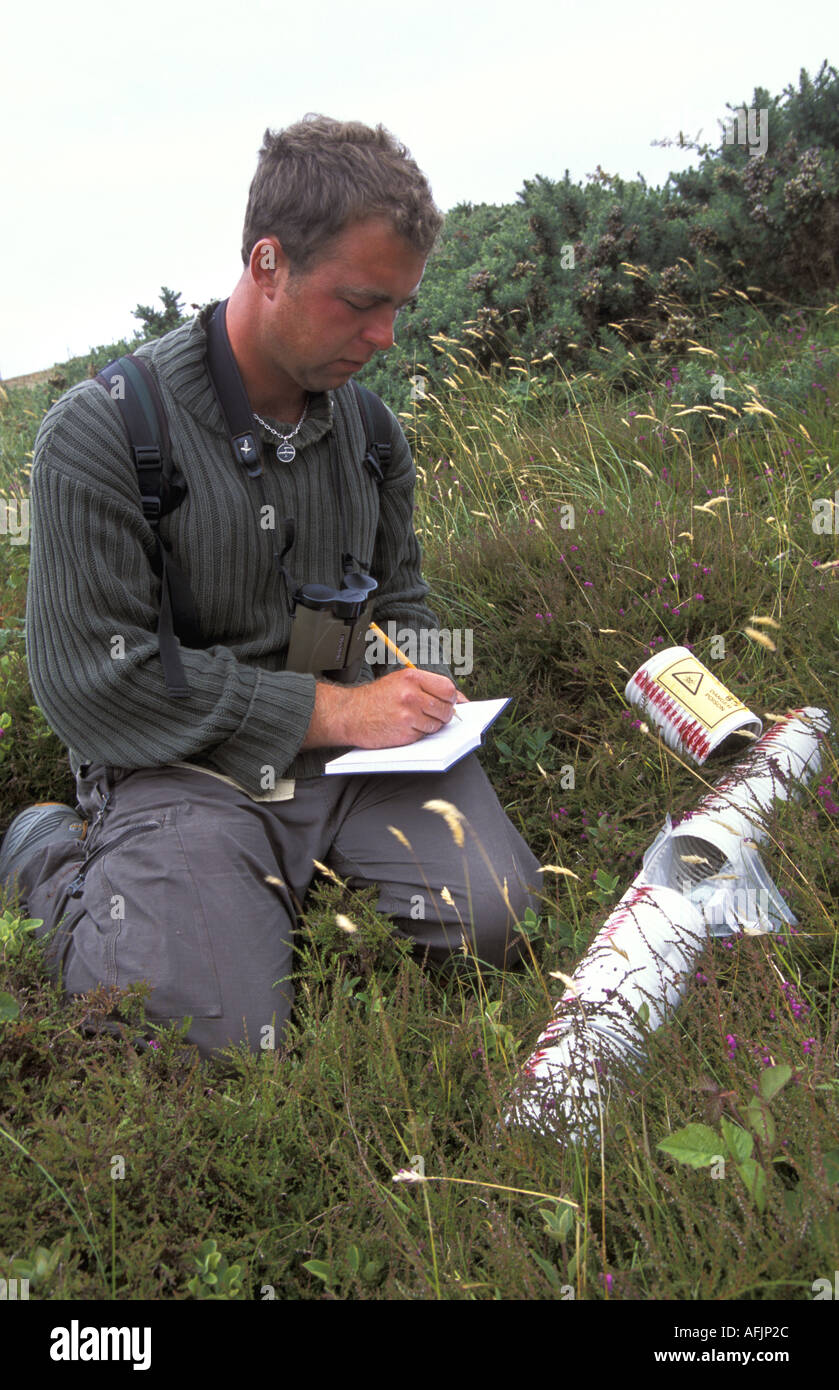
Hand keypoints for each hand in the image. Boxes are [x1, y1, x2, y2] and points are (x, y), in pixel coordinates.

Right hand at [302, 668, 462, 749]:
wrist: (348, 714)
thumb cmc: (375, 698)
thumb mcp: (400, 682)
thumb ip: (427, 687)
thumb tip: (460, 700)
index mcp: (412, 677)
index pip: (447, 688)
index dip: (451, 698)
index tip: (449, 703)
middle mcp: (411, 694)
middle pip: (445, 708)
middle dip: (443, 714)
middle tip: (432, 715)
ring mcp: (408, 714)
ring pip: (437, 724)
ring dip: (430, 726)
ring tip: (413, 720)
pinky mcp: (404, 732)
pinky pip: (424, 735)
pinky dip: (418, 734)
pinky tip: (405, 728)